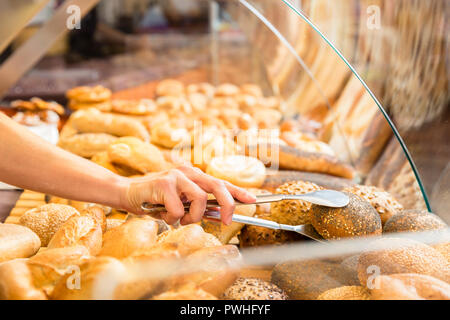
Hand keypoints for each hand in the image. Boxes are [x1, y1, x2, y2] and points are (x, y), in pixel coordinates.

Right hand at [119, 165, 255, 224]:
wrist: (127, 193)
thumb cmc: (156, 201)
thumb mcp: (180, 204)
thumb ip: (197, 207)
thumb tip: (218, 216)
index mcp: (194, 176)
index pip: (221, 182)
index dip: (238, 192)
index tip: (253, 201)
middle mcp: (188, 172)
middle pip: (218, 186)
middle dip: (228, 205)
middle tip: (227, 221)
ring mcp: (176, 176)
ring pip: (200, 199)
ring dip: (192, 216)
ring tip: (180, 219)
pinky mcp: (163, 182)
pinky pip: (178, 208)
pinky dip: (173, 218)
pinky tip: (163, 214)